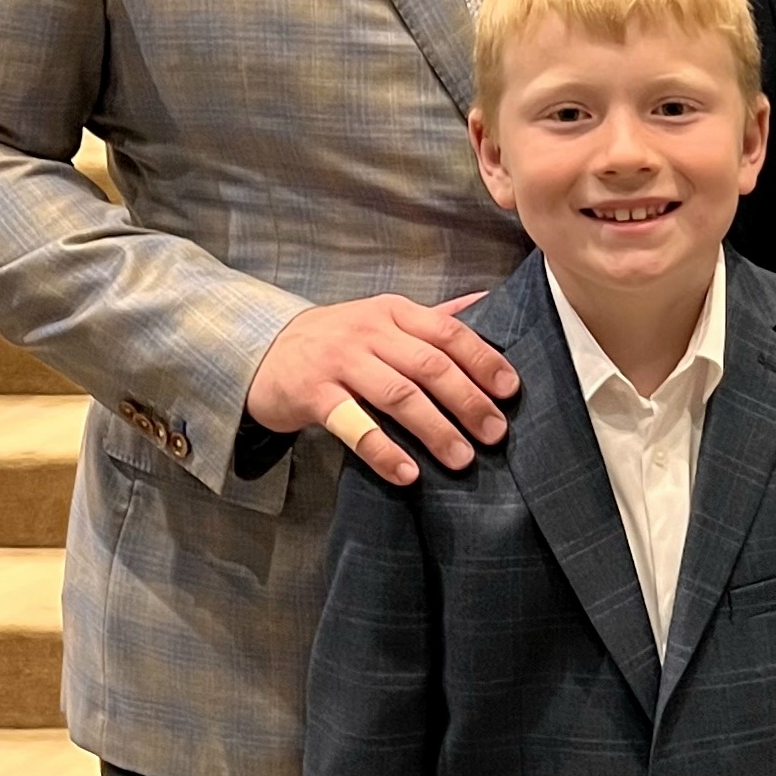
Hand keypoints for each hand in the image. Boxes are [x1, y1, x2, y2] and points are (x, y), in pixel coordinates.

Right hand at [247, 294, 518, 487]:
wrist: (263, 351)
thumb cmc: (338, 341)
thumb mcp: (382, 319)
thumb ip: (433, 318)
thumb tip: (489, 301)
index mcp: (393, 312)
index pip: (448, 332)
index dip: (483, 360)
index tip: (511, 391)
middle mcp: (368, 331)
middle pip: (429, 365)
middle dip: (468, 401)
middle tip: (495, 434)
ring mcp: (339, 362)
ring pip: (398, 396)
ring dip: (435, 429)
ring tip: (462, 459)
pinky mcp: (313, 394)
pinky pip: (353, 425)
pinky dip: (383, 451)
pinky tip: (408, 474)